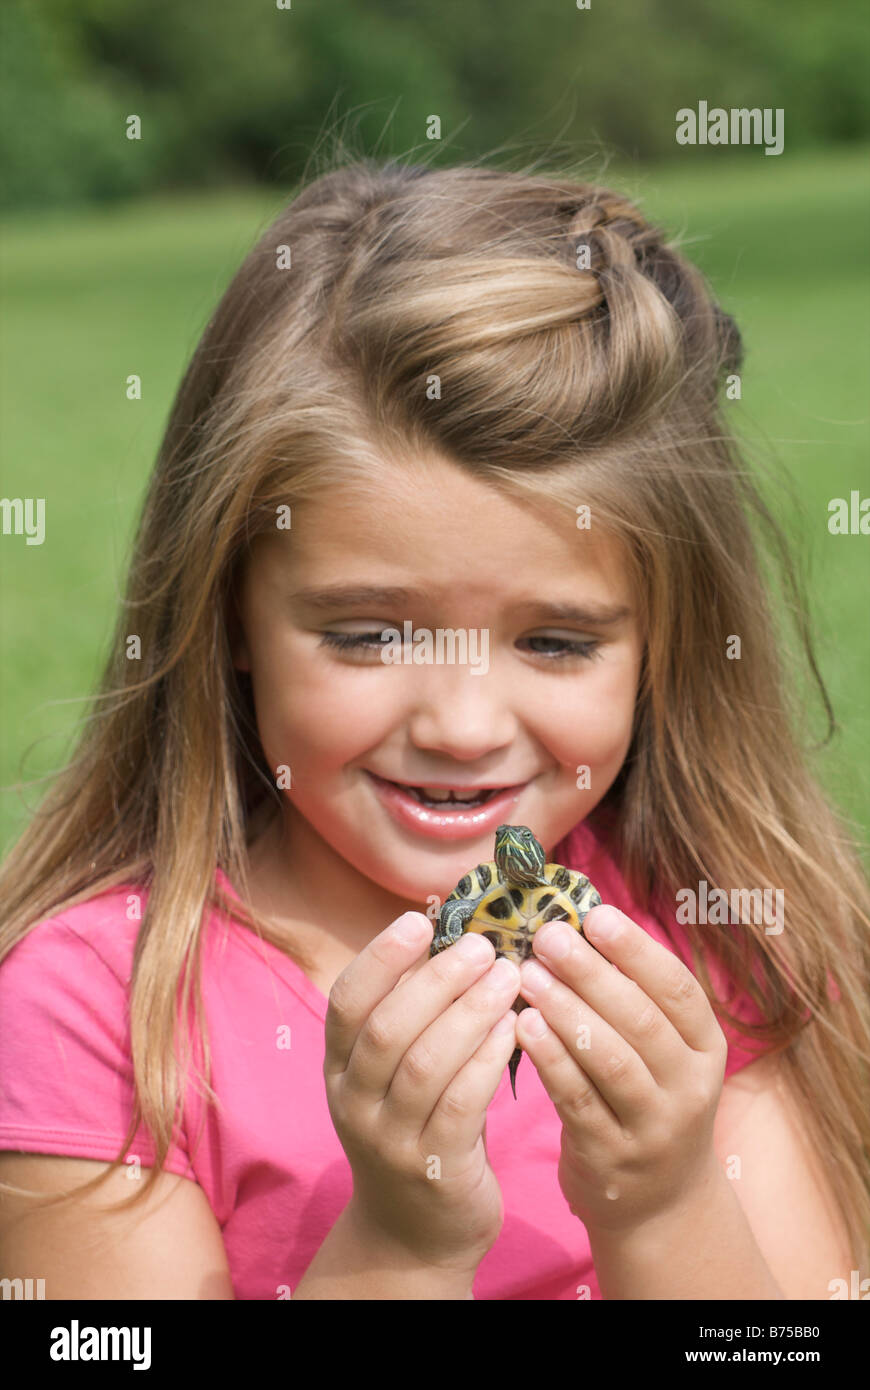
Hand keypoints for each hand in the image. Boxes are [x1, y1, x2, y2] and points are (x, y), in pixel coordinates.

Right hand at [323, 911, 520, 1271]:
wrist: (412, 1236)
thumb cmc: (414, 1129)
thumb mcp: (390, 1076)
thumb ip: (410, 1016)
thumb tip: (450, 935)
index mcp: (338, 1068)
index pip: (346, 1001)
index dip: (380, 957)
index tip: (420, 919)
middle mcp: (353, 1102)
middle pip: (387, 1027)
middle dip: (437, 979)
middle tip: (484, 946)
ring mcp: (390, 1140)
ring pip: (425, 1064)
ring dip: (469, 1013)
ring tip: (509, 977)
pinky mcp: (434, 1170)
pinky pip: (461, 1106)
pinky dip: (487, 1060)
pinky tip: (514, 1029)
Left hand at [515, 905, 728, 1234]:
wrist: (660, 1204)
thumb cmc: (648, 1100)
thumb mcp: (664, 1053)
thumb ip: (634, 997)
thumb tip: (580, 921)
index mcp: (706, 1048)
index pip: (678, 989)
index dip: (637, 950)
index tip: (595, 914)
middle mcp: (690, 1087)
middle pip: (642, 1020)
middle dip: (592, 973)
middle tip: (547, 936)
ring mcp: (654, 1127)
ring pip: (612, 1061)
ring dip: (567, 1012)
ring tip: (527, 975)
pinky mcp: (612, 1158)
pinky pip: (579, 1101)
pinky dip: (551, 1060)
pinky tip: (523, 1026)